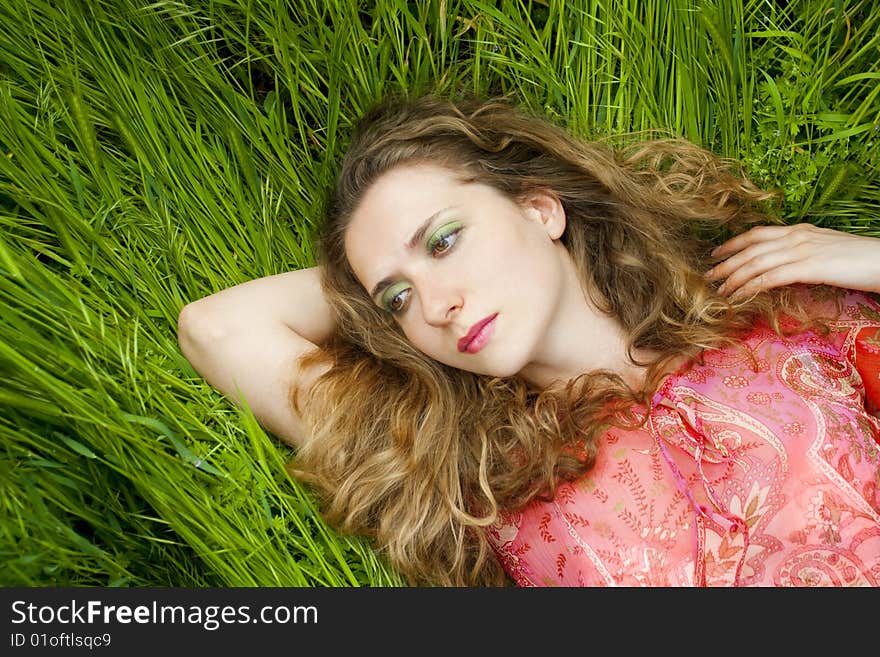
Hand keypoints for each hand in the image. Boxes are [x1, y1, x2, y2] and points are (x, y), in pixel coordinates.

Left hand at [705, 223, 879, 296]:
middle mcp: (796, 237)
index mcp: (800, 231)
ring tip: (719, 291)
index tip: (715, 254)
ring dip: (733, 278)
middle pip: (750, 248)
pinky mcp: (809, 267)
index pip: (757, 234)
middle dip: (725, 263)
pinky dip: (750, 287)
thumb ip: (803, 254)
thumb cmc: (859, 260)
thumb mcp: (825, 251)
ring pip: (755, 262)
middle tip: (707, 276)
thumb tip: (785, 266)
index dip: (733, 243)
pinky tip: (739, 297)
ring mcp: (802, 251)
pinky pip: (770, 277)